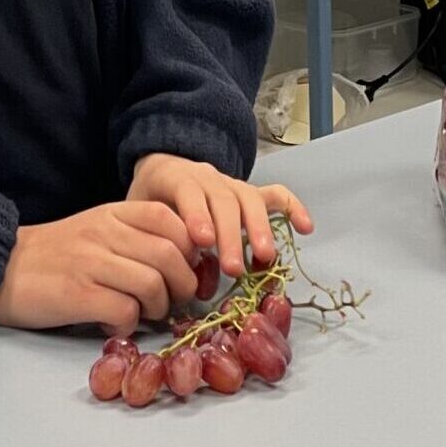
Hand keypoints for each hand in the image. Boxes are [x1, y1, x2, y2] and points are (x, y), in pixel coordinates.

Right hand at [0, 201, 198, 334]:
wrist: (1, 266)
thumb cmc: (56, 252)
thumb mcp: (97, 228)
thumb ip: (134, 236)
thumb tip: (180, 261)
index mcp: (113, 213)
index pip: (168, 218)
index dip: (189, 246)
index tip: (188, 268)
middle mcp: (104, 232)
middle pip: (168, 254)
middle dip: (183, 284)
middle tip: (176, 301)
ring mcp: (90, 262)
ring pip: (151, 283)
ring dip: (159, 307)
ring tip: (147, 314)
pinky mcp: (76, 295)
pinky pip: (124, 310)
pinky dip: (130, 323)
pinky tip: (117, 322)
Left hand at [128, 154, 313, 279]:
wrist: (158, 173)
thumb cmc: (147, 204)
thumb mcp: (139, 215)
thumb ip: (156, 238)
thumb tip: (177, 273)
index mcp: (173, 177)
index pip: (187, 191)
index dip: (196, 214)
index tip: (202, 241)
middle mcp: (206, 176)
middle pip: (223, 199)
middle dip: (231, 235)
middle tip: (234, 269)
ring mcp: (230, 183)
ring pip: (249, 197)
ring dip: (259, 227)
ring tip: (264, 257)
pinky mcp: (248, 192)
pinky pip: (274, 194)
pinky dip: (292, 207)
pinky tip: (306, 228)